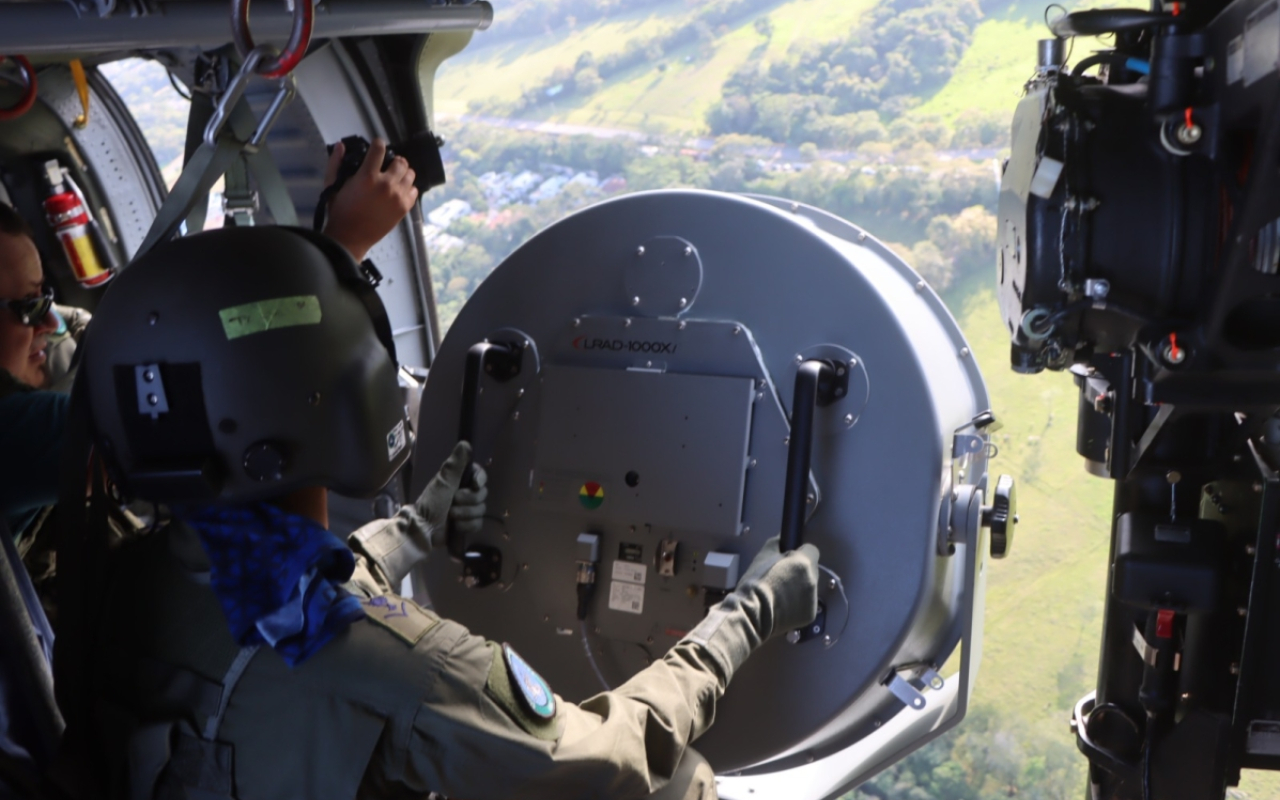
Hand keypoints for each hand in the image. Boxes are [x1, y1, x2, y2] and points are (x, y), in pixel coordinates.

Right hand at [322, 138, 417, 261]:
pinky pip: (414, 191)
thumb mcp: (332, 184)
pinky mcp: (404, 208)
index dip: (378, 144)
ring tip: (394, 178)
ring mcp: (398, 197)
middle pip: (401, 161)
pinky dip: (408, 188)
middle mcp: (386, 184)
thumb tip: (341, 145)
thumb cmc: (340, 210)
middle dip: (394, 160)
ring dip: (403, 173)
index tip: (377, 146)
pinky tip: (399, 191)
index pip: (379, 149)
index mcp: (367, 177)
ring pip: (410, 174)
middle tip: (388, 165)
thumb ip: (336, 162)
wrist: (351, 237)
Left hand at [415, 440, 487, 549]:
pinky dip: (467, 526)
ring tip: (451, 516)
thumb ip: (456, 464)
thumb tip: (465, 442)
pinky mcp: (467, 525)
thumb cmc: (432, 503)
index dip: (480, 479)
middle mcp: (464, 493)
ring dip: (465, 514)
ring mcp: (467, 510)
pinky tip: (456, 527)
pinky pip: (478, 523)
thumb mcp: (443, 481)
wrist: (424, 530)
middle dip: (468, 500)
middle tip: (453, 502)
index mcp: (459, 481)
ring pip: (481, 509)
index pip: (480, 475)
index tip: (475, 484)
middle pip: (482, 494)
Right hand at [733, 536, 819, 639]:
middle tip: (781, 578)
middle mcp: (813, 580)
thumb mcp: (762, 555)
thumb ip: (777, 543)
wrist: (752, 613)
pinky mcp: (810, 615)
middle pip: (811, 570)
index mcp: (803, 563)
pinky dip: (798, 604)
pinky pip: (807, 603)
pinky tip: (783, 606)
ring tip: (780, 594)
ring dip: (799, 588)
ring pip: (809, 587)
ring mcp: (813, 599)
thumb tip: (783, 537)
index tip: (788, 559)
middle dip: (800, 571)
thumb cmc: (755, 582)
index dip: (799, 553)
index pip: (811, 549)